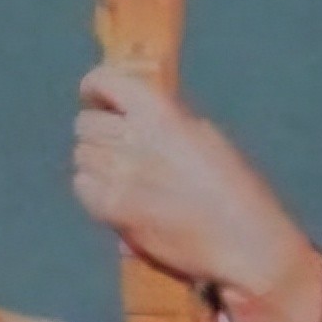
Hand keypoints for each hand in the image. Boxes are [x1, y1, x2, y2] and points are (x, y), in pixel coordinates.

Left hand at [72, 63, 321, 321]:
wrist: (241, 239)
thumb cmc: (231, 188)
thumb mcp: (200, 136)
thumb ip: (161, 123)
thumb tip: (124, 117)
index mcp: (162, 112)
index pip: (105, 83)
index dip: (94, 88)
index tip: (94, 95)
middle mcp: (137, 139)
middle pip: (86, 124)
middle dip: (95, 129)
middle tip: (111, 142)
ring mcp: (122, 175)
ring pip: (81, 155)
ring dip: (93, 160)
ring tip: (116, 171)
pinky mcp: (114, 209)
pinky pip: (83, 187)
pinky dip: (91, 188)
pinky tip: (111, 194)